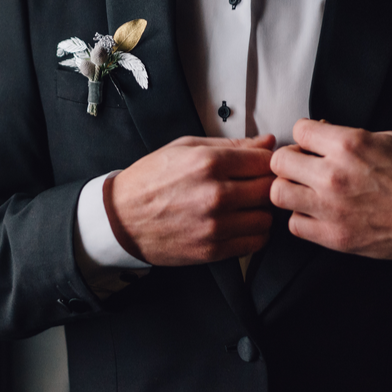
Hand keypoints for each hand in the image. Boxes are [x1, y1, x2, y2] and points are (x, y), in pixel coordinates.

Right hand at [108, 135, 275, 265]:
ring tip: (245, 206)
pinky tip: (239, 224)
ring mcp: (215, 225)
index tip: (263, 165)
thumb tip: (267, 142)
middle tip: (255, 185)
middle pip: (269, 189)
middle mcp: (215, 194)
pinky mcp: (213, 250)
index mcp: (209, 162)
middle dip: (266, 185)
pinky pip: (255, 243)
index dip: (268, 162)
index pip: (265, 161)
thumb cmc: (151, 180)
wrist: (121, 218)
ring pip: (266, 218)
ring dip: (260, 212)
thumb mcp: (186, 148)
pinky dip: (254, 234)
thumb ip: (231, 145)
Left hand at [269, 119, 391, 259]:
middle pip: (279, 161)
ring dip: (289, 188)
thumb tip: (321, 134)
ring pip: (278, 193)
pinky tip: (317, 212)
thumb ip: (348, 136)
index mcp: (348, 144)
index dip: (306, 135)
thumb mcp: (388, 138)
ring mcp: (331, 208)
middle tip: (304, 165)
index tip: (313, 143)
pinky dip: (301, 218)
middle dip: (291, 159)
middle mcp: (333, 175)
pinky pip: (294, 225)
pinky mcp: (334, 236)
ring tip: (305, 189)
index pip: (299, 130)